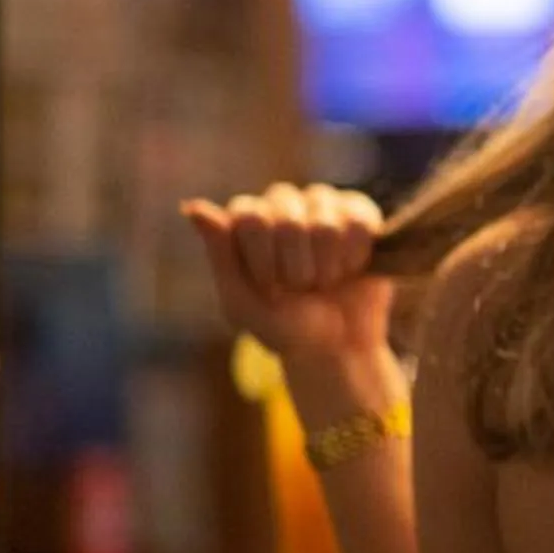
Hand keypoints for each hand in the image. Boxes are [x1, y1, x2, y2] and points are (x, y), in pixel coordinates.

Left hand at [184, 186, 393, 364]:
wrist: (337, 348)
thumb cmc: (284, 327)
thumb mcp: (242, 303)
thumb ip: (220, 254)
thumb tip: (192, 206)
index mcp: (246, 221)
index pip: (250, 216)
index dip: (262, 259)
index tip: (269, 288)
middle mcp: (283, 204)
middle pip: (287, 220)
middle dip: (295, 268)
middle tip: (300, 288)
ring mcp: (323, 206)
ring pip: (325, 224)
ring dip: (326, 267)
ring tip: (325, 281)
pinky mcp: (361, 214)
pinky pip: (359, 223)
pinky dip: (354, 257)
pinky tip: (351, 270)